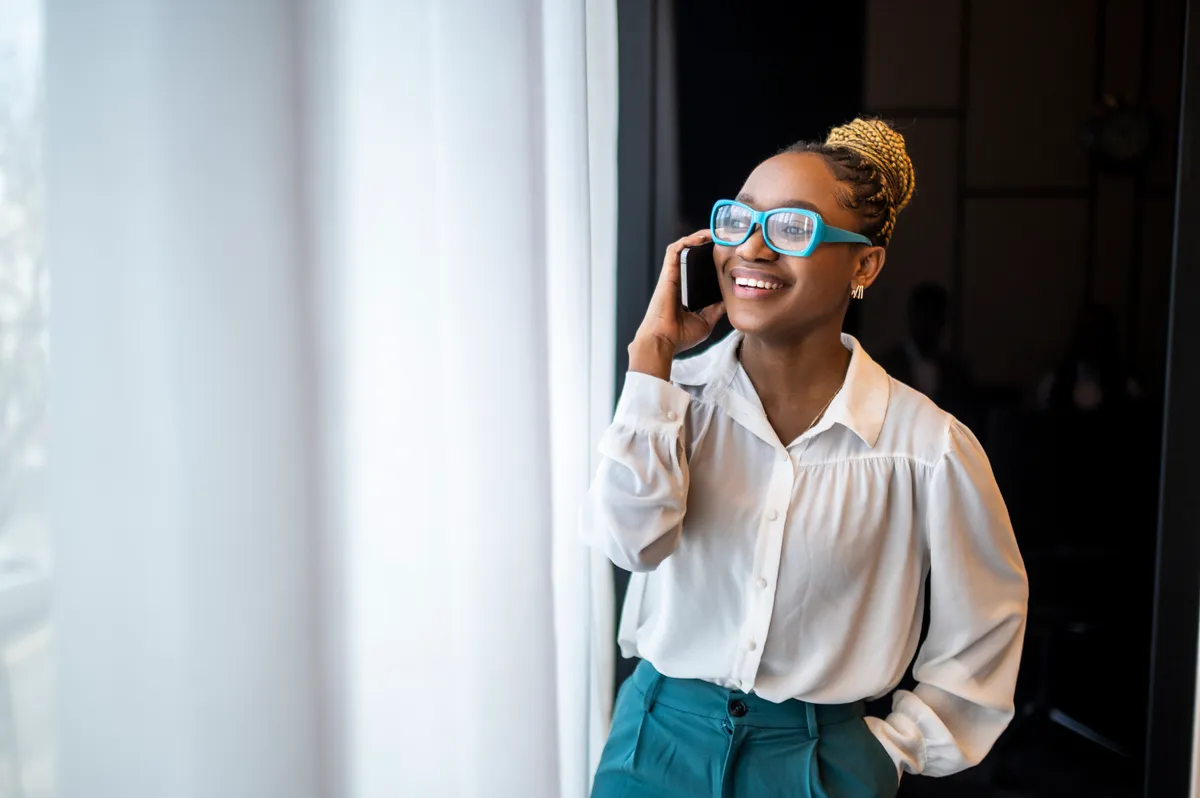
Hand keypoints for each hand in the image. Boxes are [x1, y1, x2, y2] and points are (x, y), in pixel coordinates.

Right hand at [628, 230, 726, 379]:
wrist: (663, 342)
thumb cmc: (679, 337)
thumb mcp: (706, 322)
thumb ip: (716, 310)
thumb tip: (729, 300)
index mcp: (686, 291)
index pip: (698, 269)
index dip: (710, 258)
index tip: (726, 252)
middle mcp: (678, 281)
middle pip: (692, 254)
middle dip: (707, 242)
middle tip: (724, 237)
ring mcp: (672, 276)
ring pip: (683, 247)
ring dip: (698, 237)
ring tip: (715, 232)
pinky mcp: (667, 274)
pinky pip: (674, 250)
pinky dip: (687, 241)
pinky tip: (702, 238)